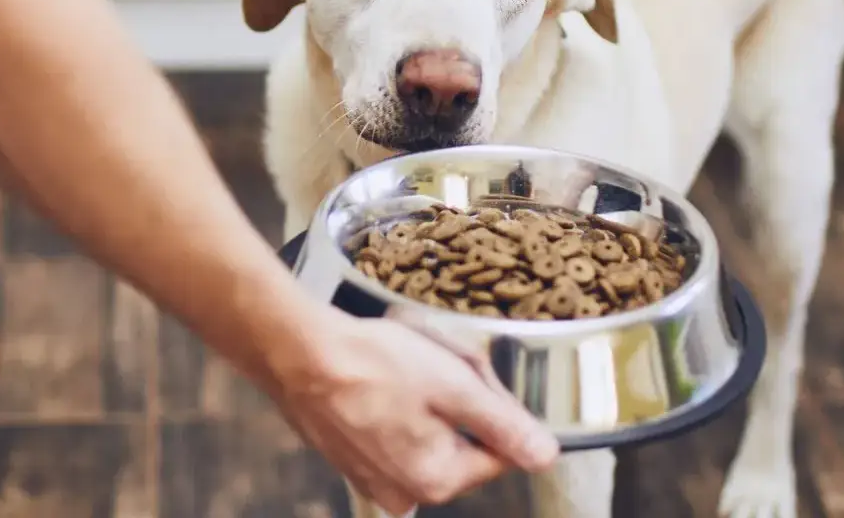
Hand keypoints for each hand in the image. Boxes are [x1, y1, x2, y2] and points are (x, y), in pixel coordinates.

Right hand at [274, 309, 559, 515]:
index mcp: (437, 480)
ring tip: (403, 366)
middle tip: (436, 363)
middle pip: (463, 442)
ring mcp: (373, 477)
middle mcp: (404, 491)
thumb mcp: (455, 385)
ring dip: (427, 399)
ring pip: (429, 433)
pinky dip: (395, 403)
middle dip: (458, 401)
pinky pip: (394, 430)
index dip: (494, 406)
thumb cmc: (372, 364)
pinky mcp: (351, 456)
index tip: (472, 376)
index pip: (500, 452)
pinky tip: (381, 376)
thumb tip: (545, 456)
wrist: (297, 352)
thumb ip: (504, 425)